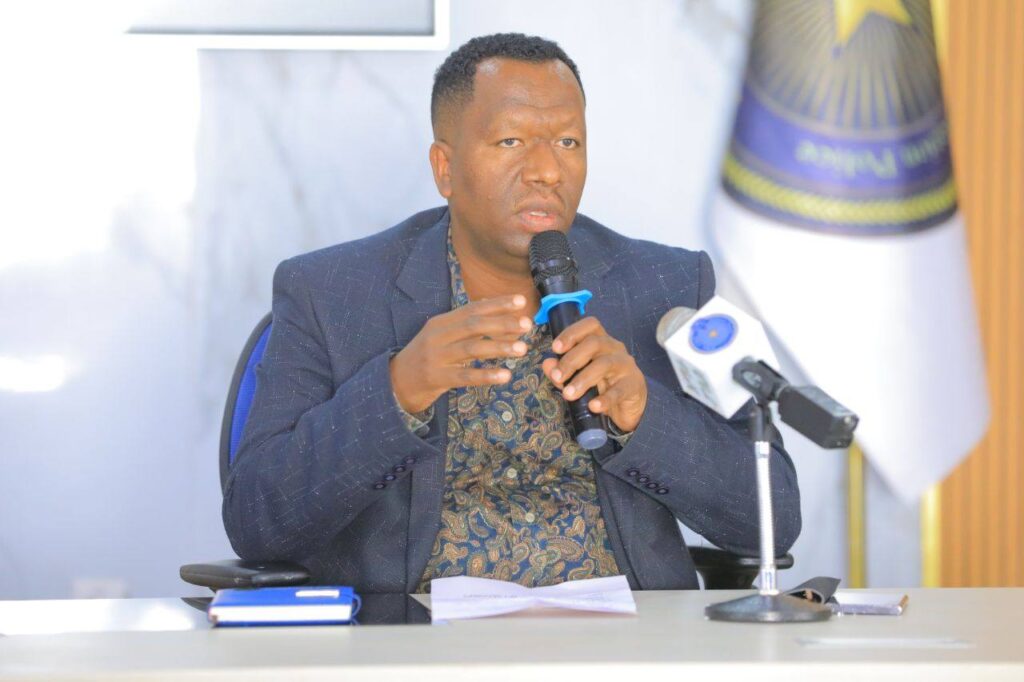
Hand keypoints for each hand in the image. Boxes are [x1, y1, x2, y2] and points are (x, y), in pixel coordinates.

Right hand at [389, 294, 533, 413]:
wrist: (396, 382)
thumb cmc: (427, 357)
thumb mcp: (442, 336)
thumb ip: (466, 325)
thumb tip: (494, 309)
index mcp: (441, 322)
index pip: (473, 308)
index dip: (497, 304)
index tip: (520, 300)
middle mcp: (438, 336)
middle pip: (474, 325)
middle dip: (502, 323)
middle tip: (527, 324)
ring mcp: (436, 357)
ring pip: (471, 349)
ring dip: (499, 347)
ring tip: (522, 349)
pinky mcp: (436, 378)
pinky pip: (465, 376)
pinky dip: (486, 375)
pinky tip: (505, 376)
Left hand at [542, 317, 647, 432]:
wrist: (628, 407)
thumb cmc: (601, 385)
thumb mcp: (578, 377)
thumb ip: (562, 370)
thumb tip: (547, 364)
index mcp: (601, 341)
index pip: (590, 325)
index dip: (572, 333)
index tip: (555, 348)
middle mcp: (615, 348)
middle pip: (594, 343)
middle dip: (571, 360)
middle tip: (557, 377)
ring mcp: (626, 365)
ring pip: (604, 364)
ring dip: (583, 379)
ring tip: (568, 395)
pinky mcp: (634, 385)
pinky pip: (619, 390)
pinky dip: (605, 399)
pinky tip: (593, 406)